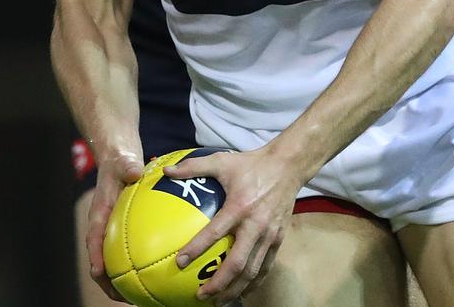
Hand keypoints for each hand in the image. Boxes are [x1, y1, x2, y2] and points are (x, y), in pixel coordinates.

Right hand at [86, 152, 144, 300]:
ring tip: (138, 297)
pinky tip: (157, 274)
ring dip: (122, 280)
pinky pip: (129, 252)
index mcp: (100, 213)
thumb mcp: (124, 161)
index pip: (93, 237)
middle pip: (101, 259)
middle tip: (122, 297)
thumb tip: (135, 171)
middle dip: (108, 281)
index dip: (94, 255)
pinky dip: (137, 265)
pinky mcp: (124, 232)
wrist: (119, 160)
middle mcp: (104, 226)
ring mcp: (113, 231)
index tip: (98, 272)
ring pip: (114, 261)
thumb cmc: (120, 162)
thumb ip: (128, 167)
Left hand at [164, 146, 301, 305]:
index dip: (196, 249)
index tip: (179, 263)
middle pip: (237, 264)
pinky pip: (265, 267)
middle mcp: (255, 225)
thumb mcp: (222, 160)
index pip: (215, 232)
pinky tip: (241, 291)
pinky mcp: (279, 239)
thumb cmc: (251, 164)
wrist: (287, 166)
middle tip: (200, 295)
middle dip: (218, 284)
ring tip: (218, 301)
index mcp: (239, 206)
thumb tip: (166, 171)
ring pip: (252, 271)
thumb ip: (193, 166)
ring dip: (234, 290)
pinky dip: (253, 283)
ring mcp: (269, 235)